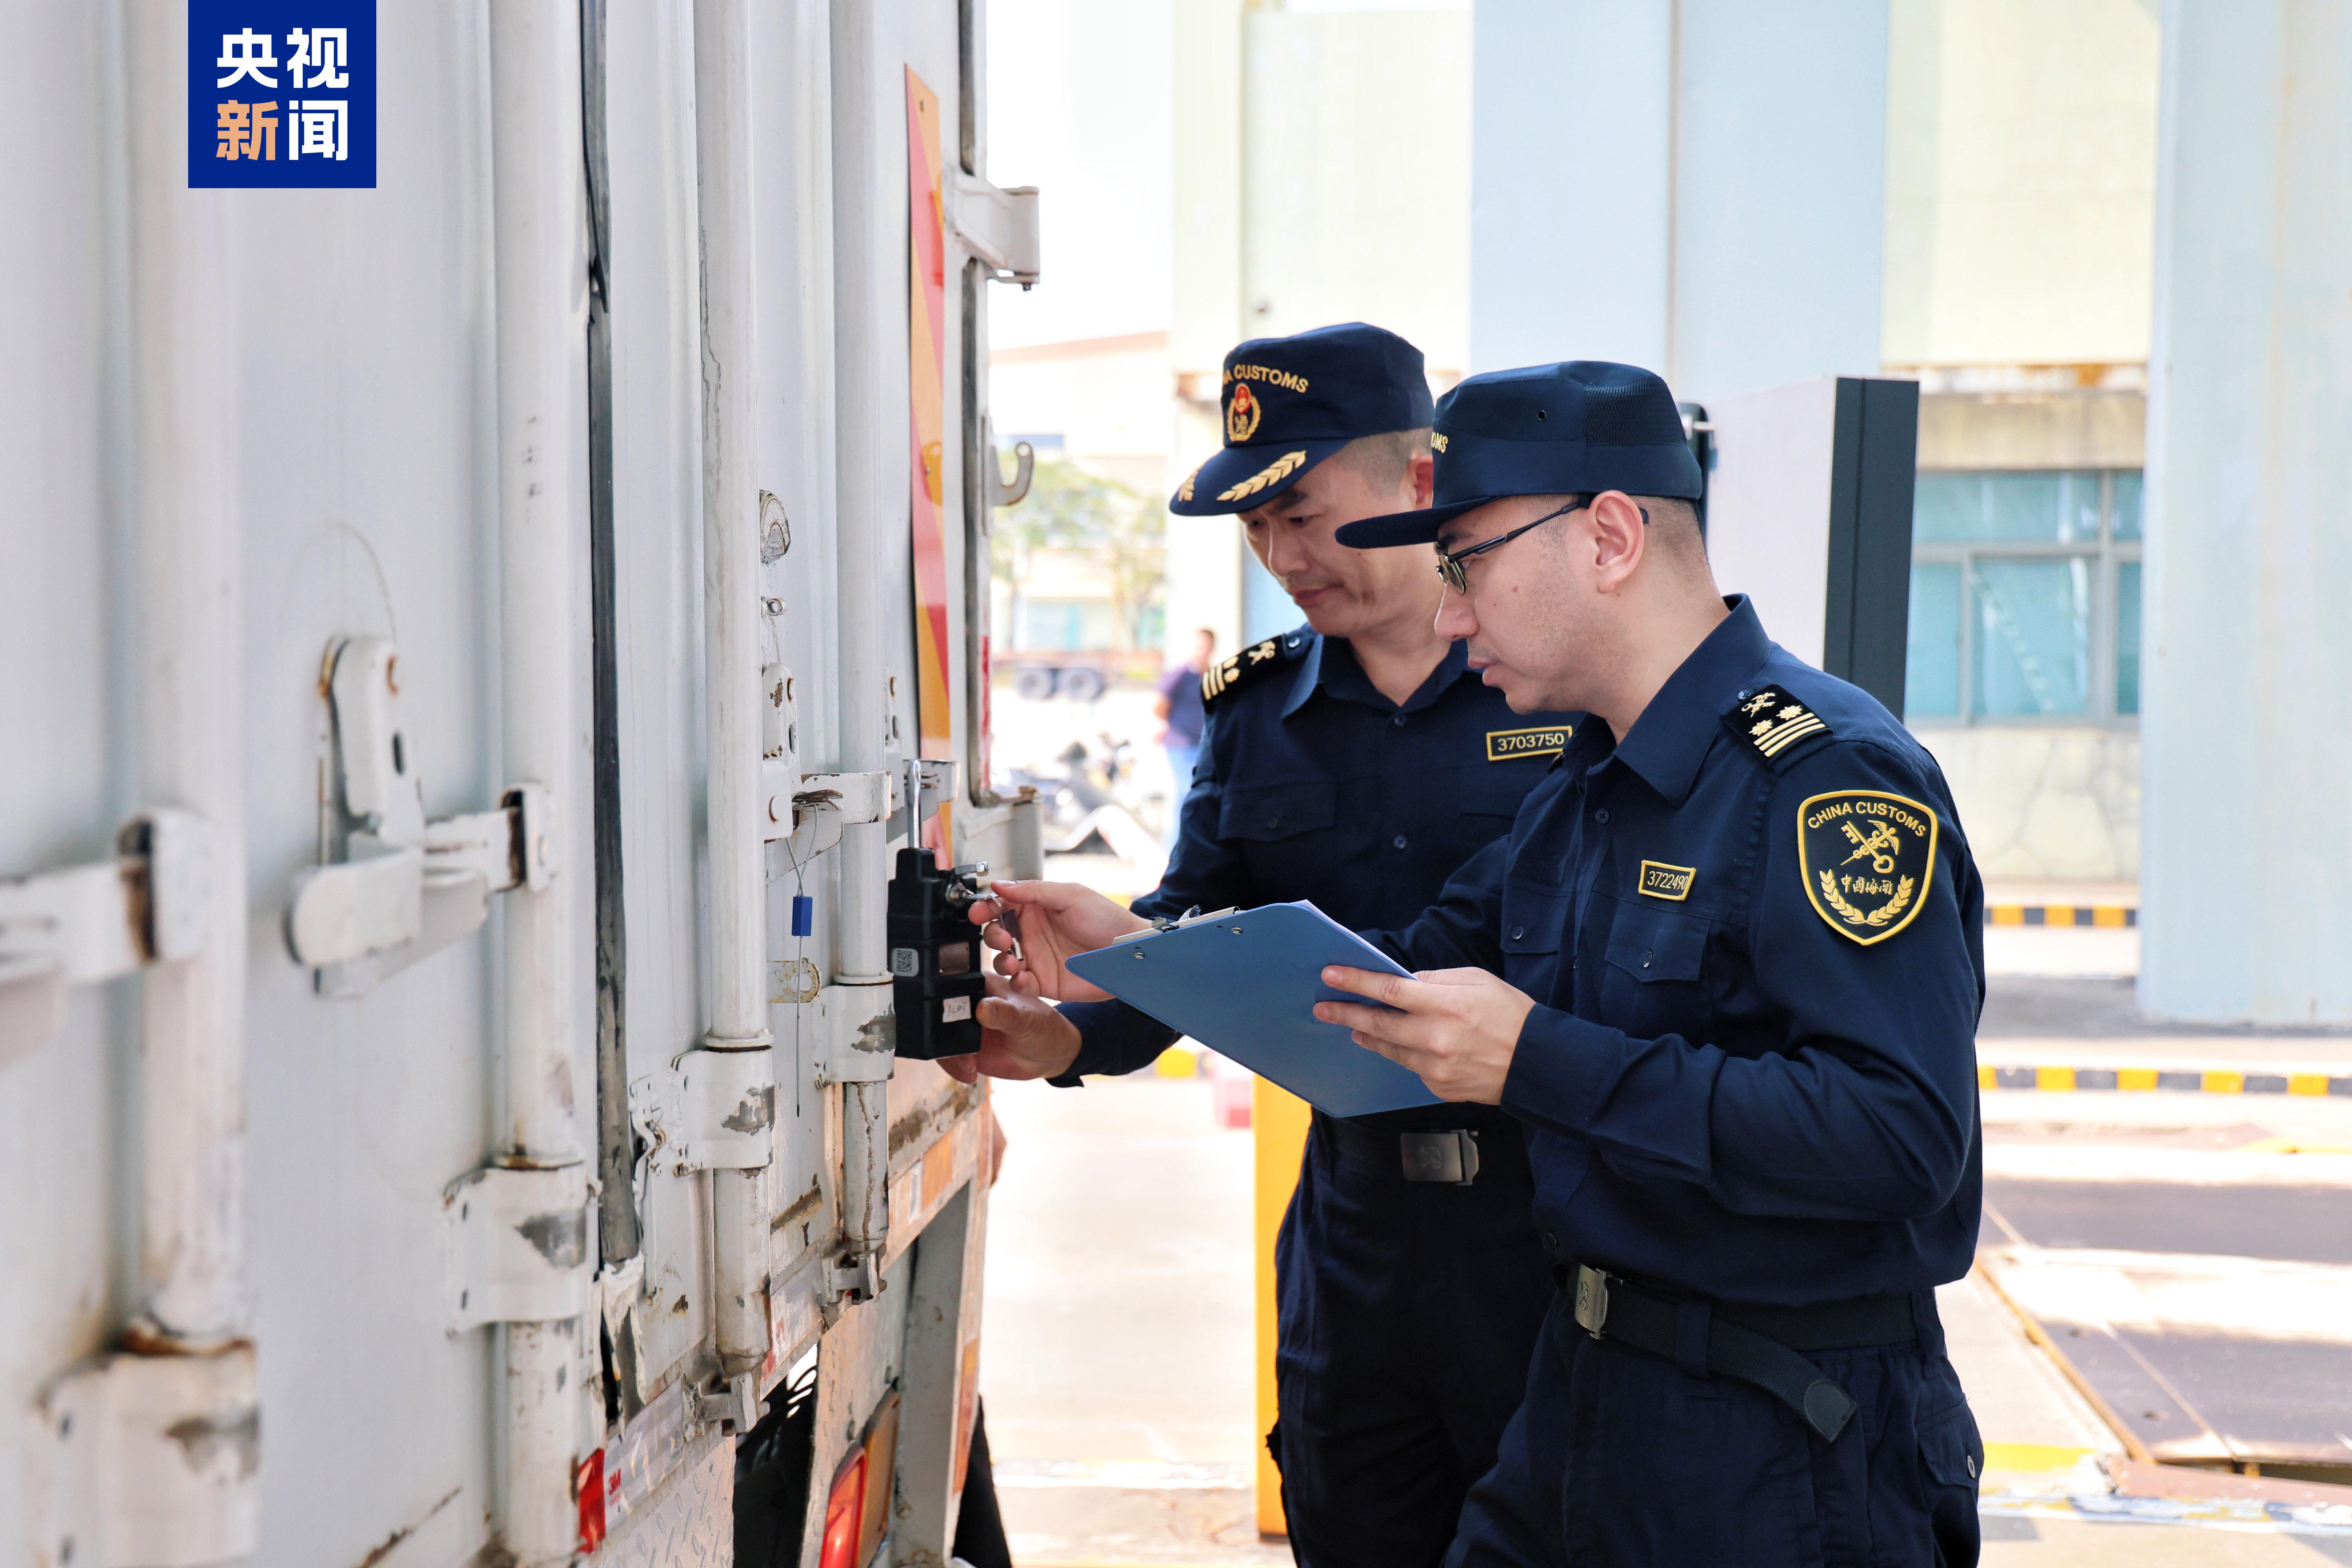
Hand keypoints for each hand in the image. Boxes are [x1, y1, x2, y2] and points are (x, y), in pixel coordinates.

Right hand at [938, 974, 1084, 1083]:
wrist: (1049, 1054)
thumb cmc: (1042, 1025)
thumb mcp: (1025, 1018)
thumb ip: (1005, 1013)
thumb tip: (982, 1008)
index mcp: (980, 983)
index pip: (953, 984)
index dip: (944, 998)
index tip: (950, 1016)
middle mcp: (968, 1003)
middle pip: (939, 1013)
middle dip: (943, 1033)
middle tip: (961, 1049)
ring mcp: (965, 1026)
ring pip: (940, 1038)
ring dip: (950, 1054)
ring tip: (970, 1064)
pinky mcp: (964, 1047)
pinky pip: (949, 1057)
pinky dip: (955, 1067)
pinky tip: (971, 1072)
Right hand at [966, 879, 1150, 1001]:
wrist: (1128, 953)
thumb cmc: (1107, 921)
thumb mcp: (1070, 896)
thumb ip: (1033, 890)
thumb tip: (1000, 885)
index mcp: (1037, 908)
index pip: (1001, 905)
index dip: (986, 908)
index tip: (978, 912)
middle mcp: (1033, 933)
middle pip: (996, 933)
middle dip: (991, 935)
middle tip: (1002, 937)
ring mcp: (1037, 957)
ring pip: (1003, 960)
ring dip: (1000, 959)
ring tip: (1011, 959)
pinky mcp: (1044, 981)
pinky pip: (1020, 984)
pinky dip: (1016, 982)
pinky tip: (1023, 977)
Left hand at [1313, 966, 1536, 1104]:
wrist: (1537, 1064)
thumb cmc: (1510, 1015)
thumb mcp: (1477, 981)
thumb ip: (1437, 981)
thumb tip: (1404, 981)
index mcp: (1445, 1005)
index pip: (1389, 991)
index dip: (1356, 982)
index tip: (1331, 975)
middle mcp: (1435, 1038)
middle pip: (1378, 1024)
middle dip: (1346, 1013)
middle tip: (1323, 1008)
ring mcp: (1435, 1067)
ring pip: (1389, 1049)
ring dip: (1368, 1035)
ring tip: (1354, 1026)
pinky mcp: (1438, 1087)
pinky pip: (1411, 1067)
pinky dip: (1404, 1053)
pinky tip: (1402, 1045)